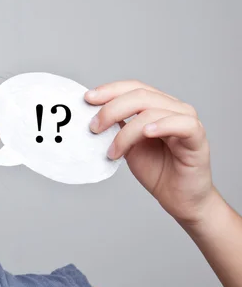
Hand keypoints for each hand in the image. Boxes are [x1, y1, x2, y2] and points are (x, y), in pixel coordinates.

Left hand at [85, 80, 214, 226]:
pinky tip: (147, 133)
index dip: (110, 90)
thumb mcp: (127, 144)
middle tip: (94, 127)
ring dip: (126, 131)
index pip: (133, 87)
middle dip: (111, 109)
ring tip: (114, 151)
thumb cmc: (156, 169)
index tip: (88, 99)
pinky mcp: (198, 139)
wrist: (178, 198)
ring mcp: (187, 121)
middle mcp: (174, 108)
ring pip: (153, 111)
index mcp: (157, 105)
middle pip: (140, 95)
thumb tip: (92, 114)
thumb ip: (116, 126)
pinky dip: (162, 125)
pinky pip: (183, 124)